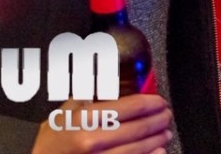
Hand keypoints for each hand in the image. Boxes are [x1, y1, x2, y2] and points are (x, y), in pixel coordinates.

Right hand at [31, 95, 172, 153]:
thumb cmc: (53, 137)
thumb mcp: (68, 109)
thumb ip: (90, 93)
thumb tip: (112, 74)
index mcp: (86, 118)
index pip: (130, 107)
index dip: (151, 103)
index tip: (160, 102)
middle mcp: (93, 140)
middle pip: (138, 128)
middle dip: (158, 121)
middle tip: (167, 116)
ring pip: (138, 149)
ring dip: (157, 140)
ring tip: (165, 133)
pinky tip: (157, 151)